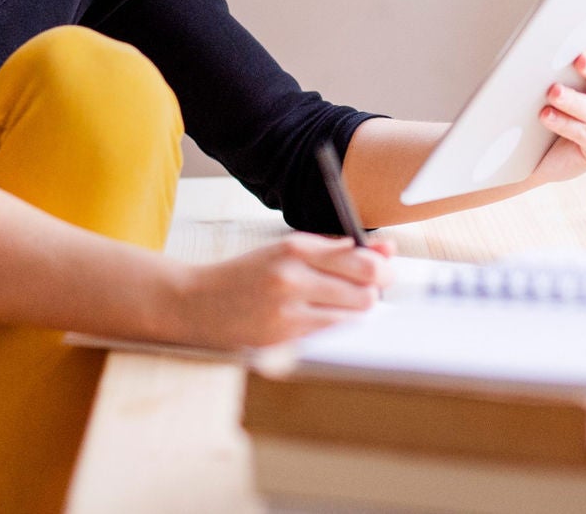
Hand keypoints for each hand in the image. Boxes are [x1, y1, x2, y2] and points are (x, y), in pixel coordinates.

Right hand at [170, 233, 392, 348]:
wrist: (198, 303)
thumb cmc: (249, 274)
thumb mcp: (288, 250)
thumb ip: (337, 250)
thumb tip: (386, 250)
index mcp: (296, 247)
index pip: (361, 259)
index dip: (382, 268)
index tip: (384, 271)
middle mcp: (292, 276)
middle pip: (365, 290)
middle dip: (374, 292)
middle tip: (366, 291)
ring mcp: (287, 310)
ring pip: (352, 316)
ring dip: (355, 313)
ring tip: (338, 306)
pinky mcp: (283, 338)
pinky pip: (331, 335)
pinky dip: (335, 329)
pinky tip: (320, 321)